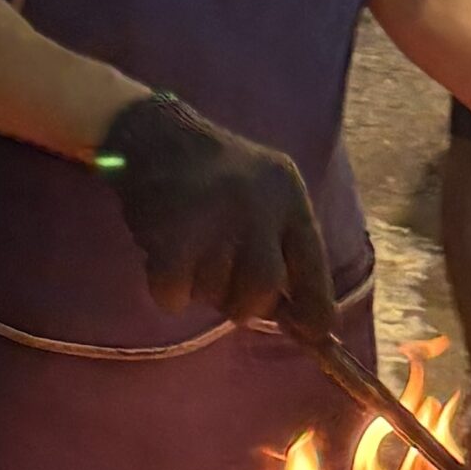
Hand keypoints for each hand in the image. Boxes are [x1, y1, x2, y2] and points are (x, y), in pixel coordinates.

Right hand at [97, 91, 333, 329]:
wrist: (156, 136)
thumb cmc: (216, 176)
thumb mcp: (268, 193)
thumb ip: (284, 246)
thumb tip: (303, 321)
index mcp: (287, 195)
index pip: (313, 266)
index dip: (315, 309)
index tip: (311, 333)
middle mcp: (257, 205)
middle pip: (263, 290)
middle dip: (244, 301)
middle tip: (224, 281)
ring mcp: (214, 221)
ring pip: (216, 296)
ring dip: (202, 287)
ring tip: (192, 251)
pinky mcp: (172, 238)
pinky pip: (176, 296)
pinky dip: (169, 290)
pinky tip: (165, 257)